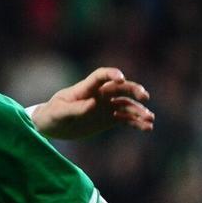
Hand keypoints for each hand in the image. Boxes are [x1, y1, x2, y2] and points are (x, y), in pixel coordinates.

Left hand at [32, 67, 154, 139]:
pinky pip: (126, 119)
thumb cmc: (53, 115)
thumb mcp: (60, 113)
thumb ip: (76, 109)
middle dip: (134, 90)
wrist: (52, 125)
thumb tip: (93, 105)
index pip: (101, 76)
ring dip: (139, 110)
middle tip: (144, 97)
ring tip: (149, 119)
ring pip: (127, 105)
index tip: (121, 78)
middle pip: (121, 88)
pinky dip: (136, 122)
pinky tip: (147, 128)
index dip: (112, 74)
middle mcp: (99, 95)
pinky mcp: (108, 119)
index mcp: (86, 88)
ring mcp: (105, 106)